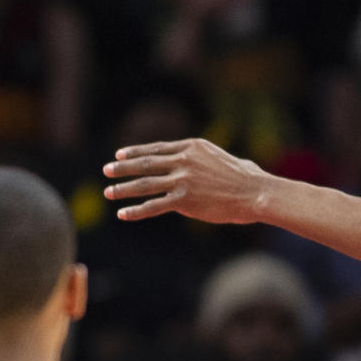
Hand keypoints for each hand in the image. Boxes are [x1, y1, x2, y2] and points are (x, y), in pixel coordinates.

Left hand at [103, 138, 266, 223]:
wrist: (255, 192)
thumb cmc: (245, 177)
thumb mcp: (219, 157)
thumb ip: (202, 159)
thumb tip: (196, 163)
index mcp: (192, 146)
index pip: (157, 148)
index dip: (136, 151)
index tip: (120, 154)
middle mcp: (184, 160)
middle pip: (146, 163)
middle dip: (123, 168)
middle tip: (106, 170)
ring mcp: (183, 180)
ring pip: (145, 184)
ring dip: (123, 188)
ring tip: (108, 192)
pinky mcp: (184, 200)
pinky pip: (154, 206)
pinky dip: (136, 211)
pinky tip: (123, 214)